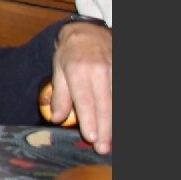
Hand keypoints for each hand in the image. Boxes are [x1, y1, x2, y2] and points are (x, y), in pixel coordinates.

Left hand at [48, 21, 113, 153]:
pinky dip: (119, 110)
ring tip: (111, 142)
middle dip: (105, 128)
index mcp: (79, 70)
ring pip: (116, 101)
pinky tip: (116, 125)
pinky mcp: (122, 70)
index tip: (91, 137)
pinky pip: (122, 94)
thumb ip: (60, 95)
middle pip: (104, 104)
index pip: (85, 99)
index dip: (89, 119)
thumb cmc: (71, 53)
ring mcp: (115, 70)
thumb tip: (58, 118)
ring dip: (114, 123)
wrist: (89, 31)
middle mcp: (99, 70)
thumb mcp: (58, 70)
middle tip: (103, 148)